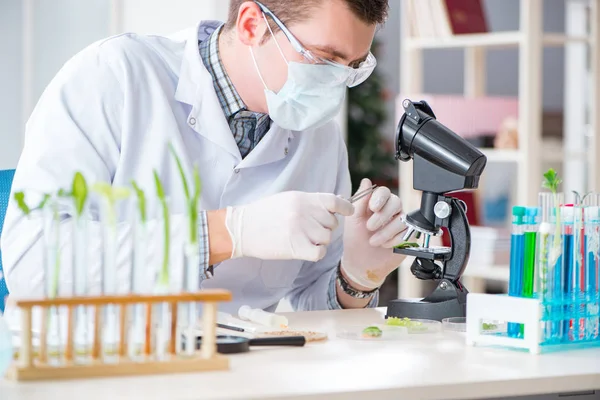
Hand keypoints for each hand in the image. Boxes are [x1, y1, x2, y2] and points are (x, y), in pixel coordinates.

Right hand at [225, 191, 353, 261]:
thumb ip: (309, 203)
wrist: (241, 229)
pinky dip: (316, 253)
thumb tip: (333, 205)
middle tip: (309, 231)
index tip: (348, 211)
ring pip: (326, 238)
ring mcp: (301, 229)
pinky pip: (320, 252)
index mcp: (302, 198)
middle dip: (325, 228)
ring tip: (303, 239)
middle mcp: (304, 212)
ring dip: (319, 241)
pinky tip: (305, 250)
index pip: (333, 201)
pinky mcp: (296, 247)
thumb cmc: (263, 214)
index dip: (344, 207)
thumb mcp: (287, 200)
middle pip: (331, 223)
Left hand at [341, 178, 406, 288]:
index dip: (379, 198)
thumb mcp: (353, 219)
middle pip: (396, 202)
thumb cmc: (355, 239)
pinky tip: (384, 245)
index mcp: (376, 203)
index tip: (372, 208)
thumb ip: (360, 200)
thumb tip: (366, 181)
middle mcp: (390, 211)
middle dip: (382, 216)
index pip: (384, 192)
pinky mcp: (407, 236)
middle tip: (370, 227)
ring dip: (386, 231)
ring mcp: (400, 223)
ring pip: (402, 219)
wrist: (360, 263)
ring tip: (373, 241)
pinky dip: (394, 240)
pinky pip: (408, 233)